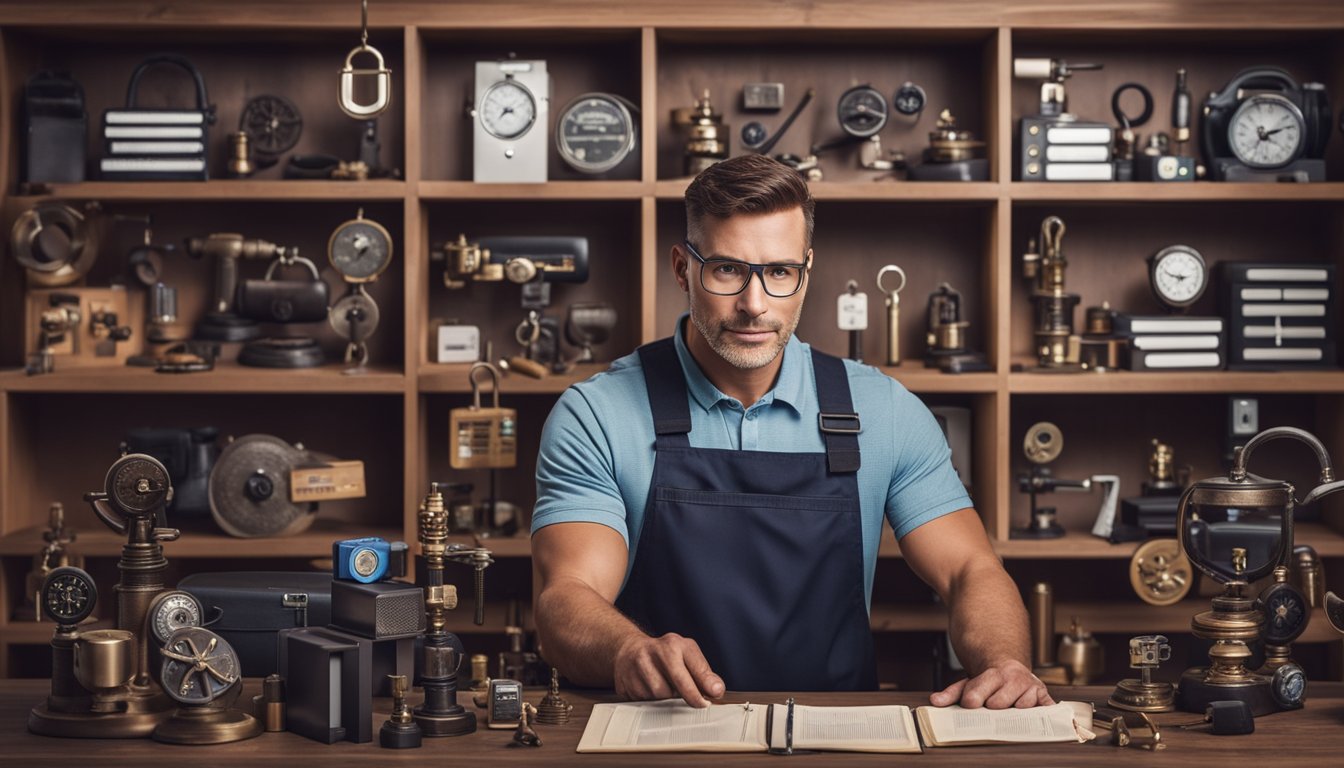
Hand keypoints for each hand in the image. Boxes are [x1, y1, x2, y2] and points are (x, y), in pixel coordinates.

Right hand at [612, 632, 725, 707]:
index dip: (704, 687)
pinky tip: (650, 690)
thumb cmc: (663, 654)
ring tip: (666, 687)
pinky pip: (643, 703)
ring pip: (659, 698)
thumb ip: (702, 671)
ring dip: (667, 700)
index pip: (692, 669)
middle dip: (689, 698)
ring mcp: (635, 669)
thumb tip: (717, 690)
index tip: (712, 697)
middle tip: (698, 702)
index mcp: (672, 645)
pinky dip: (651, 702)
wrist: (628, 650)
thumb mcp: (686, 653)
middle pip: (674, 688)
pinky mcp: (624, 684)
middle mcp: (653, 653)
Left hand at [928, 659, 1054, 708]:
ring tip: (1009, 709)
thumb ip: (951, 693)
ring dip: (1013, 713)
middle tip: (992, 708)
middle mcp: (1013, 678)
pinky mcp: (1044, 696)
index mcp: (993, 674)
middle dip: (992, 710)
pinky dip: (1039, 716)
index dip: (971, 702)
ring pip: (1020, 708)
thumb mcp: (969, 684)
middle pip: (998, 704)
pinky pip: (1043, 710)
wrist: (1010, 670)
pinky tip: (1030, 716)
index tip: (970, 705)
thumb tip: (935, 701)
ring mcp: (1030, 687)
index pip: (977, 694)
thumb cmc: (989, 682)